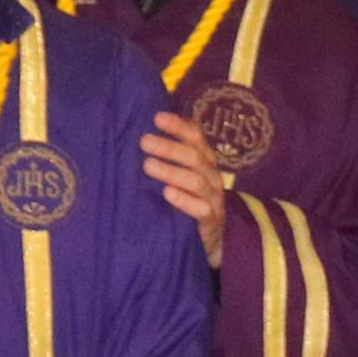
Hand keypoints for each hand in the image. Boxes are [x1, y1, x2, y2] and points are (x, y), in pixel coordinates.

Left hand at [142, 109, 229, 256]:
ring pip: (197, 181)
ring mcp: (214, 199)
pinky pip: (201, 209)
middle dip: (169, 147)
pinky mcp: (211, 222)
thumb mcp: (182, 176)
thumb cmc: (190, 200)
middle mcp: (212, 177)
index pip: (196, 138)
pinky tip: (166, 193)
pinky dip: (184, 200)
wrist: (212, 238)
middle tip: (144, 142)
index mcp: (205, 161)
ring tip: (147, 165)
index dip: (178, 126)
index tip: (157, 118)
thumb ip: (170, 158)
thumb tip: (143, 132)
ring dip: (171, 171)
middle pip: (195, 157)